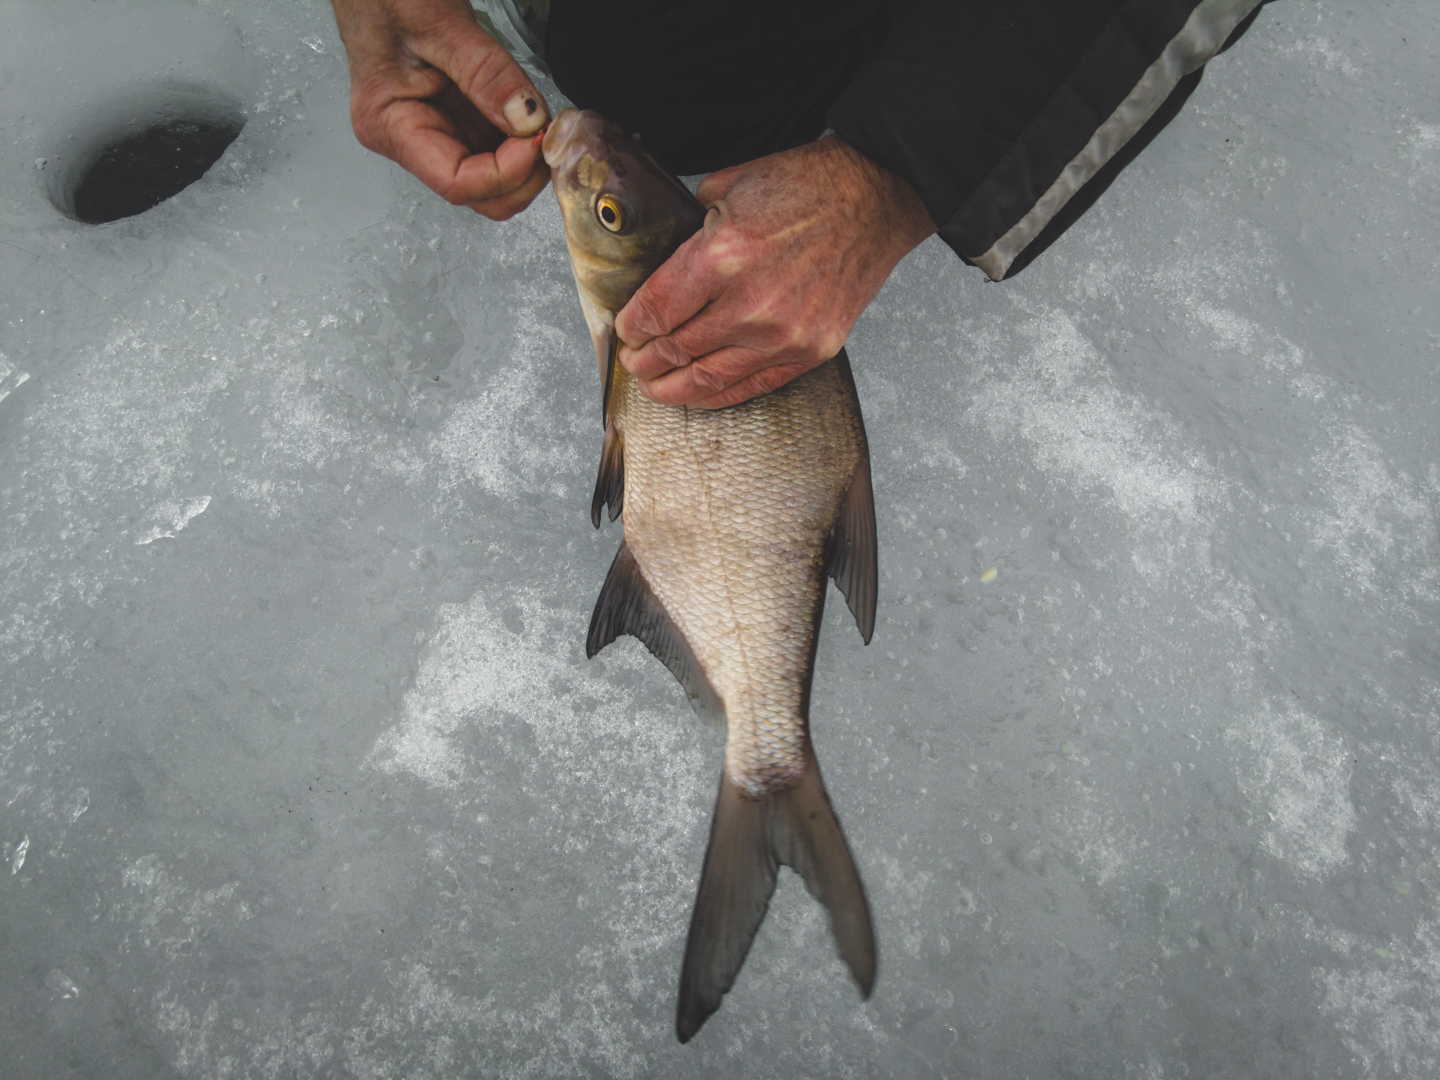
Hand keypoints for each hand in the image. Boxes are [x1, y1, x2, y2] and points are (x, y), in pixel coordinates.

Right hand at [331, 0, 549, 219]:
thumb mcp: (440, 24)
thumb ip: (487, 73)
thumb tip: (527, 118)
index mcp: (391, 126)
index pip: (456, 182)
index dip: (503, 173)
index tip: (533, 140)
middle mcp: (411, 140)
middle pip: (479, 194)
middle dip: (521, 173)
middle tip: (546, 133)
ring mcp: (436, 133)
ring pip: (494, 178)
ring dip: (526, 157)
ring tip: (541, 118)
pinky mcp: (457, 121)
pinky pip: (497, 148)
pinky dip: (522, 139)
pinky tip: (530, 113)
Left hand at [614, 135, 935, 407]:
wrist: (875, 198)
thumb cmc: (806, 186)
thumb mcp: (729, 187)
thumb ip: (689, 231)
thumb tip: (659, 264)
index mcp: (723, 256)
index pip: (657, 311)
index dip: (632, 327)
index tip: (626, 330)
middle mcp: (751, 304)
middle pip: (677, 349)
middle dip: (646, 359)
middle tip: (633, 361)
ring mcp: (783, 334)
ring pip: (709, 377)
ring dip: (673, 386)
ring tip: (654, 386)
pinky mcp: (810, 350)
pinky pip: (751, 386)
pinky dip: (717, 395)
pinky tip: (697, 394)